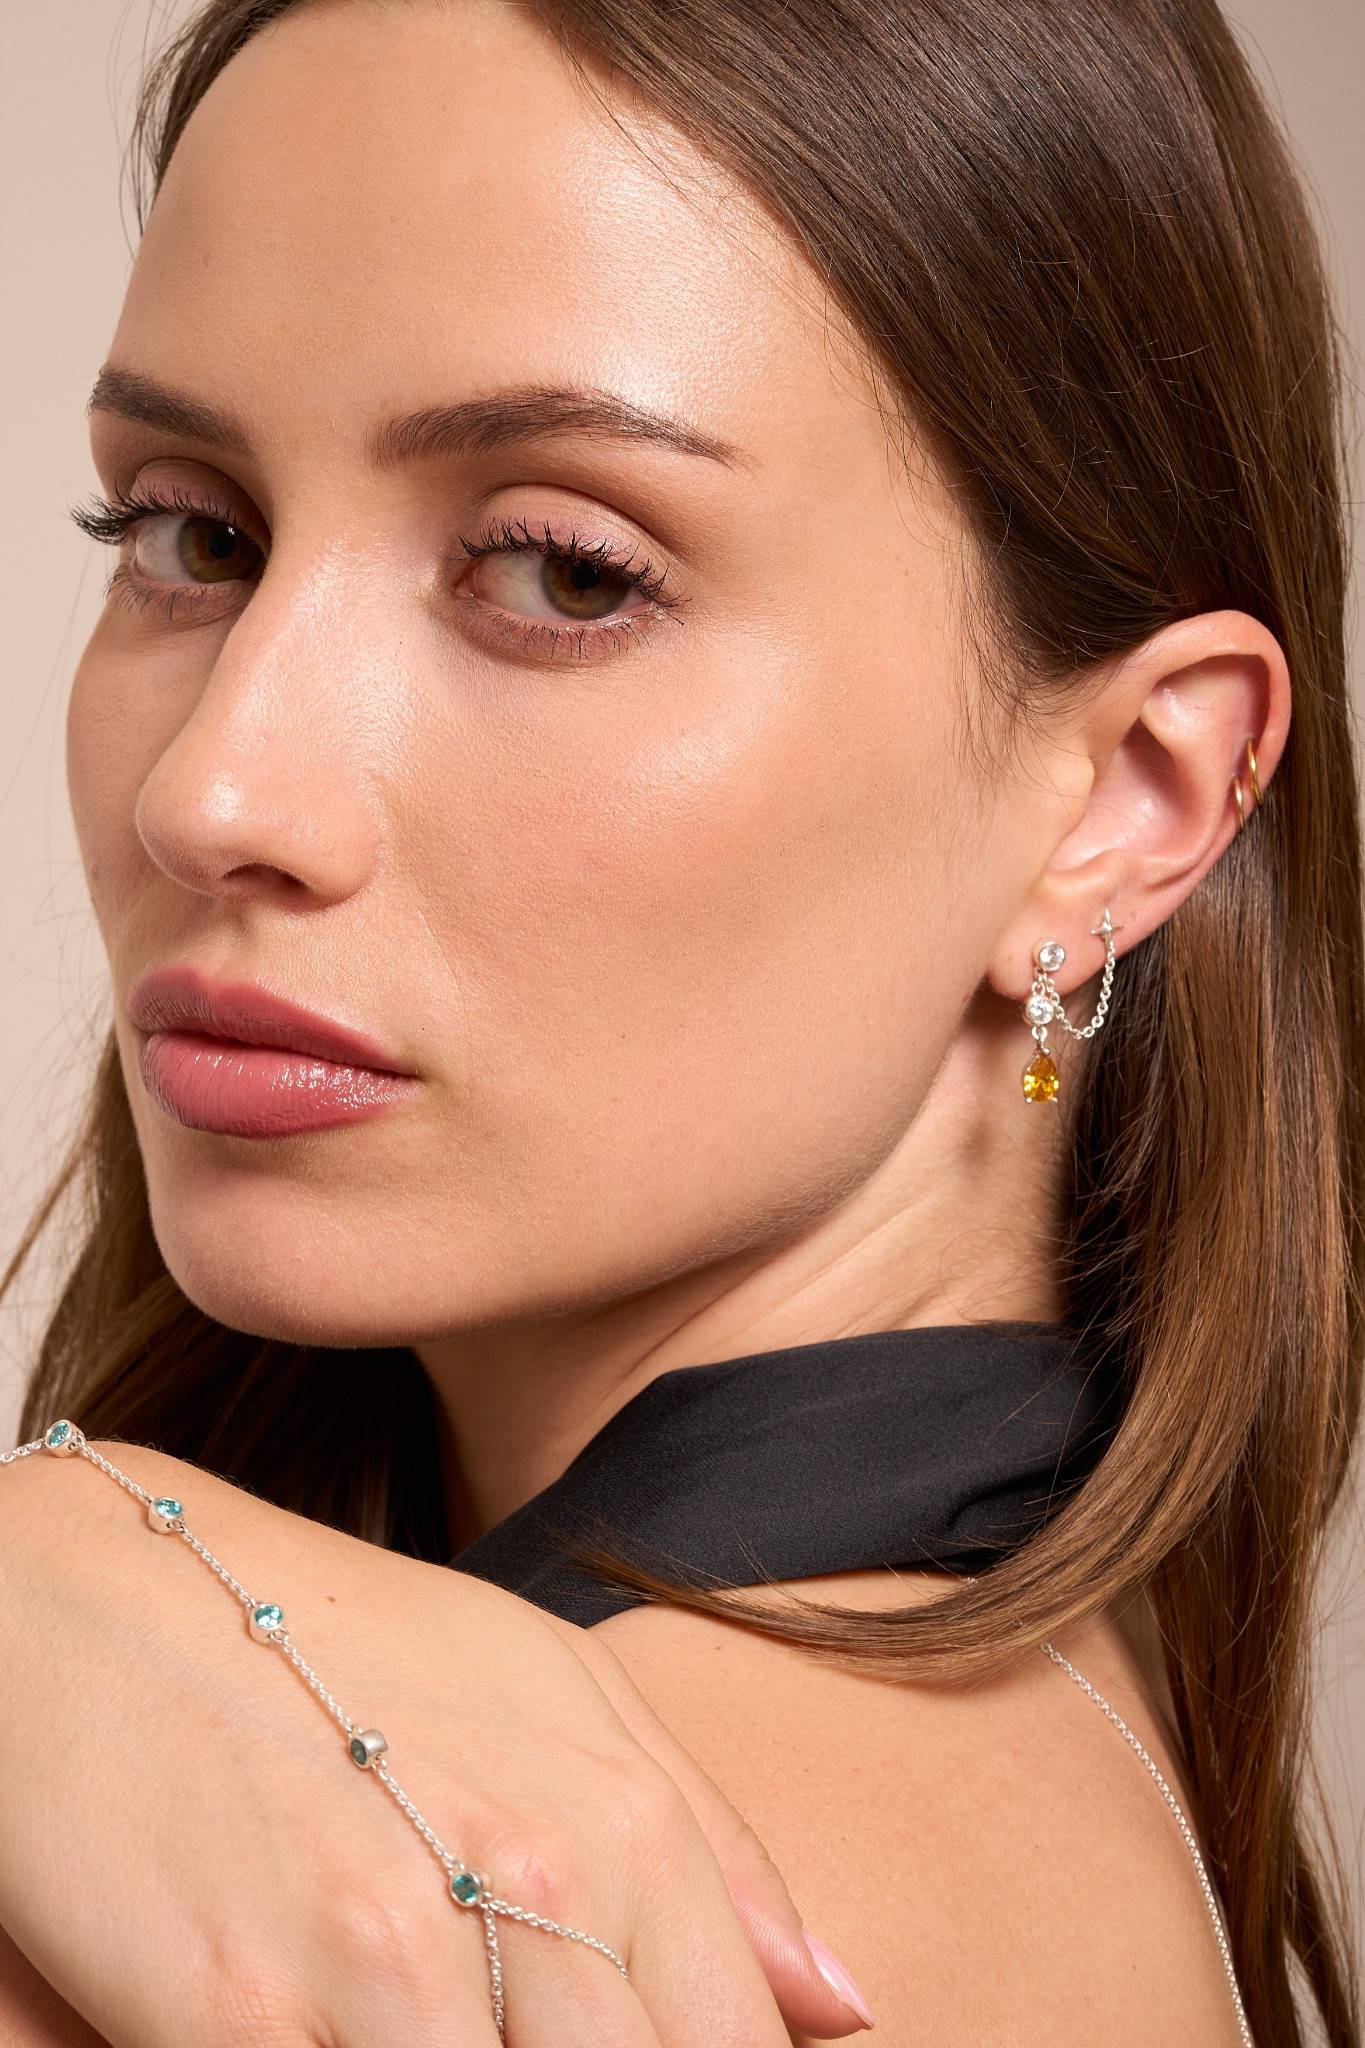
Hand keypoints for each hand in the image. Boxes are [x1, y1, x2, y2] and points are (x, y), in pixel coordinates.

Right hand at [0, 1436, 865, 2044]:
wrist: (84, 1586)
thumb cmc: (328, 1633)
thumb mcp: (540, 1684)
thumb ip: (705, 1843)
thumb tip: (840, 2003)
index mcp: (621, 1813)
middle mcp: (532, 1883)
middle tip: (533, 2040)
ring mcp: (388, 1955)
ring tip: (440, 2031)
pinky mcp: (243, 2014)